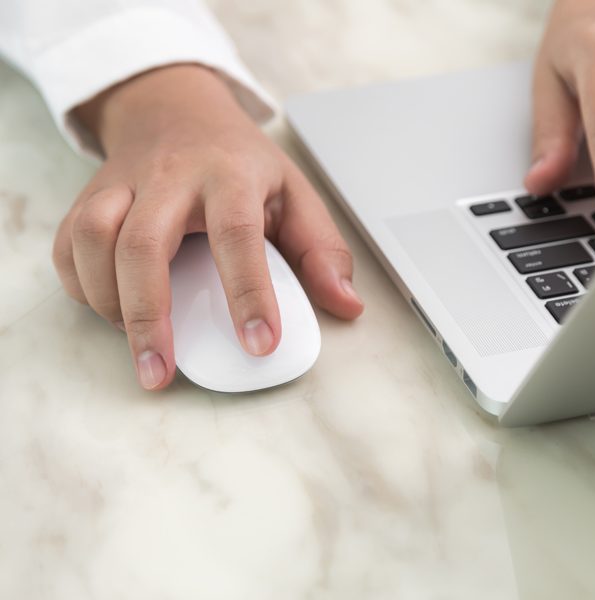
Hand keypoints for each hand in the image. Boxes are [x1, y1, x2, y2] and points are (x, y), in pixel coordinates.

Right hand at [53, 65, 363, 390]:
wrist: (177, 109)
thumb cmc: (239, 161)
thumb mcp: (294, 193)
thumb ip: (321, 250)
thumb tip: (346, 304)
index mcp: (230, 175)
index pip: (237, 234)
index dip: (248, 293)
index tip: (260, 345)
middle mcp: (170, 177)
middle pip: (144, 243)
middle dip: (149, 317)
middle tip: (161, 373)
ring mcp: (123, 184)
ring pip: (95, 240)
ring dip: (110, 303)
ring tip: (140, 342)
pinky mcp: (89, 197)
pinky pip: (70, 246)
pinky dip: (83, 287)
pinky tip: (113, 309)